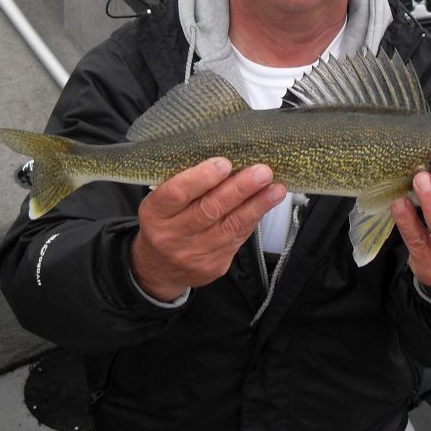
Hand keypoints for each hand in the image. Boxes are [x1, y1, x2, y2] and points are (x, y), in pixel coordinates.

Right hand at [130, 158, 286, 301]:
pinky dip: (253, 218)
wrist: (159, 268)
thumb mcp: (162, 202)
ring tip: (275, 189)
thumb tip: (227, 162)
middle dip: (240, 189)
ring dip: (257, 205)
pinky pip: (238, 239)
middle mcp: (171, 236)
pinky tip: (265, 204)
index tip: (224, 163)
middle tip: (262, 172)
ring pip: (230, 226)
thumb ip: (186, 184)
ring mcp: (193, 254)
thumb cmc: (165, 223)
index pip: (177, 193)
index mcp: (154, 214)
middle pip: (209, 210)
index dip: (201, 178)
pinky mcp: (213, 266)